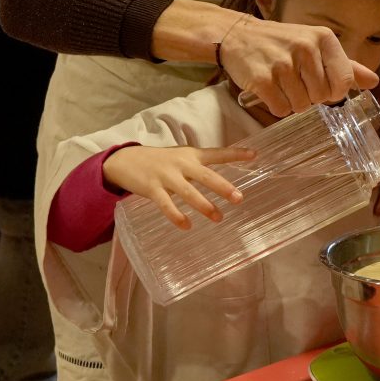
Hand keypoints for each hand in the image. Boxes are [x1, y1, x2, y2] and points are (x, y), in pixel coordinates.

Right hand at [102, 144, 256, 228]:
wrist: (125, 160)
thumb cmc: (160, 161)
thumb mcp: (181, 157)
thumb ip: (199, 166)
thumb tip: (223, 181)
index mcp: (191, 154)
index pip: (217, 153)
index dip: (235, 154)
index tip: (254, 155)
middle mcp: (181, 164)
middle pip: (206, 176)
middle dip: (223, 187)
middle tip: (239, 198)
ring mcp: (166, 176)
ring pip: (188, 192)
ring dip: (204, 205)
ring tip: (218, 218)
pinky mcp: (152, 188)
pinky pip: (166, 205)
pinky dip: (176, 216)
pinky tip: (187, 226)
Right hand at [218, 16, 378, 118]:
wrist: (238, 35)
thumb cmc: (282, 42)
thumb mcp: (316, 45)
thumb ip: (346, 65)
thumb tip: (374, 81)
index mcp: (323, 39)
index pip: (344, 82)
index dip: (334, 92)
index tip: (322, 87)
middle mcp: (305, 48)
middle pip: (322, 98)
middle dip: (310, 96)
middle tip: (295, 81)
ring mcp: (282, 64)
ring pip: (301, 106)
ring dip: (291, 102)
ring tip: (281, 83)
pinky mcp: (262, 79)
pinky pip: (280, 109)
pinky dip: (276, 106)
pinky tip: (269, 89)